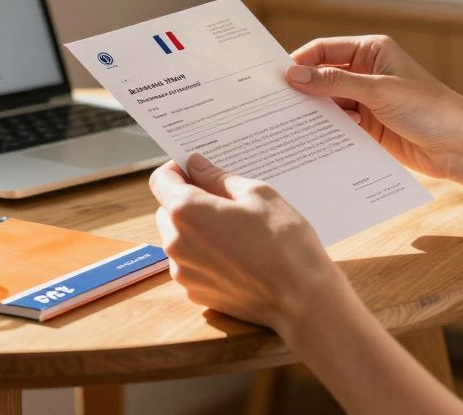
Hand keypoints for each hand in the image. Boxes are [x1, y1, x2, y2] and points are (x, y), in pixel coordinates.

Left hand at [148, 154, 347, 333]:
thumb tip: (196, 165)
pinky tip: (236, 256)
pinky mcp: (195, 292)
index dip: (177, 170)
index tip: (197, 170)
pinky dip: (205, 255)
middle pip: (167, 210)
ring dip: (196, 230)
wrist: (301, 298)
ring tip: (235, 232)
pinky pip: (190, 264)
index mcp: (186, 211)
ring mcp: (183, 272)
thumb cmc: (284, 242)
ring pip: (178, 238)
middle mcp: (175, 243)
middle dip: (188, 201)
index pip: (161, 180)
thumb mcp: (257, 194)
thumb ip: (218, 177)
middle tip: (225, 202)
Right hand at [285, 35, 462, 181]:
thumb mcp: (378, 91)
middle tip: (275, 101)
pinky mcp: (367, 127)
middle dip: (304, 88)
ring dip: (314, 112)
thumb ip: (334, 83)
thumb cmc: (429, 108)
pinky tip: (311, 138)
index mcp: (372, 51)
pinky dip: (326, 130)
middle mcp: (367, 73)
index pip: (326, 50)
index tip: (278, 77)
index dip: (302, 61)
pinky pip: (338, 125)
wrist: (459, 147)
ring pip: (328, 102)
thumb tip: (295, 75)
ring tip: (289, 122)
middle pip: (323, 77)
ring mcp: (366, 101)